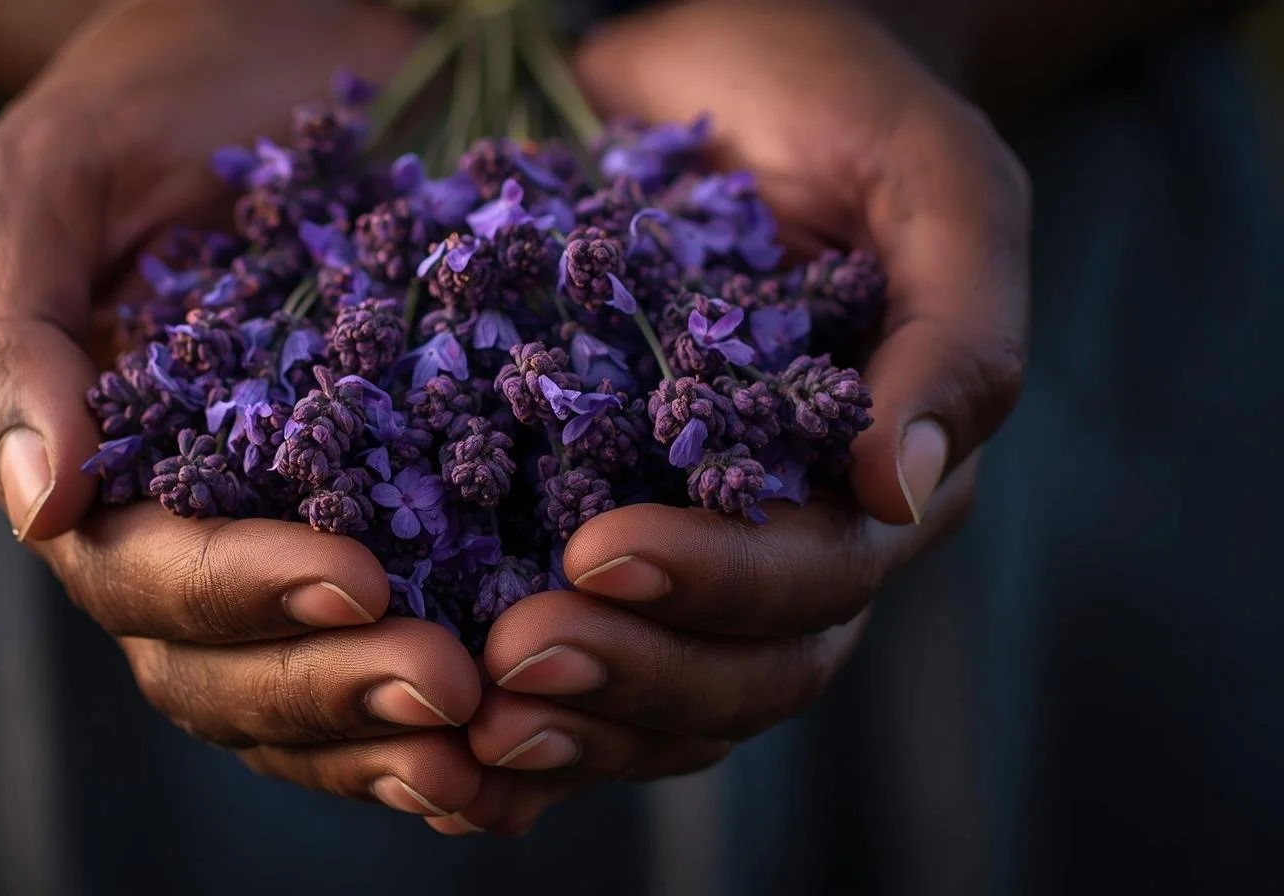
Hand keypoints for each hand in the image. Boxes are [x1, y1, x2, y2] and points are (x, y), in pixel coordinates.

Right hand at [0, 0, 491, 819]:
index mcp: (100, 466)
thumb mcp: (59, 176)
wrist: (288, 41)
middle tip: (451, 686)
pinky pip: (411, 640)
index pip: (142, 576)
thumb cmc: (160, 93)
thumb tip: (38, 502)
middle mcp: (192, 525)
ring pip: (314, 689)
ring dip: (396, 736)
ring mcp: (294, 533)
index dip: (239, 595)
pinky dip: (453, 712)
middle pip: (229, 667)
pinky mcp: (399, 515)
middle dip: (332, 687)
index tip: (355, 581)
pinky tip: (528, 746)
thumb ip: (16, 329)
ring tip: (496, 742)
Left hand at [436, 0, 1028, 832]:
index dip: (721, 585)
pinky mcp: (590, 523)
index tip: (602, 555)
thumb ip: (952, 330)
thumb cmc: (827, 98)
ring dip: (571, 719)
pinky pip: (577, 649)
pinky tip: (445, 734)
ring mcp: (692, 542)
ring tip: (467, 717)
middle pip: (741, 667)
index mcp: (876, 471)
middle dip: (632, 675)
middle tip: (511, 656)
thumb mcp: (927, 178)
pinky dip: (525, 705)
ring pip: (660, 693)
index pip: (822, 577)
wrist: (699, 59)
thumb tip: (899, 487)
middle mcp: (790, 532)